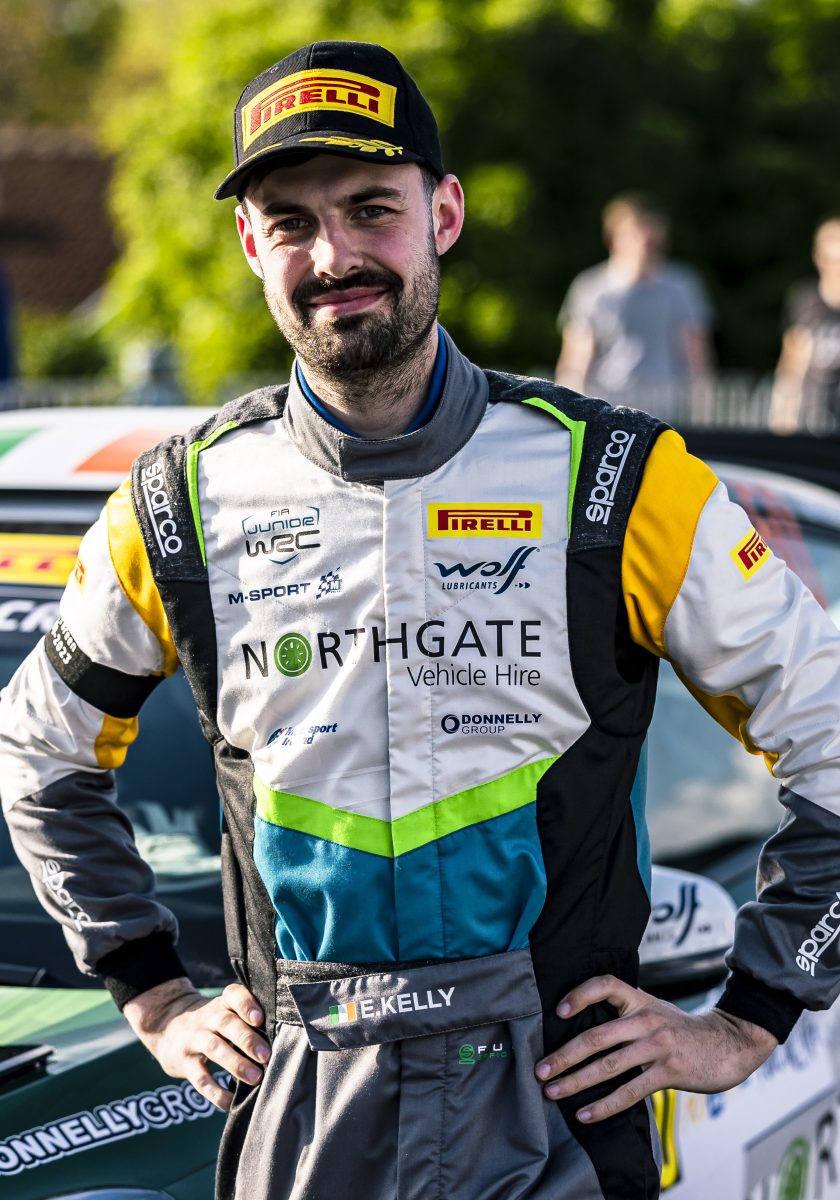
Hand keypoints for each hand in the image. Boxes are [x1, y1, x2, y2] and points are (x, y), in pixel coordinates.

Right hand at [123, 977, 270, 1110]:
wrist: (168, 1028)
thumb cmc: (213, 1022)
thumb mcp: (225, 1011)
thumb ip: (249, 1020)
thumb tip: (285, 1039)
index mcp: (222, 1003)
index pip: (233, 995)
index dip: (246, 1005)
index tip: (260, 1019)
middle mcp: (207, 1018)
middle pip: (226, 1024)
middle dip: (247, 1040)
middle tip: (266, 1056)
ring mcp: (193, 1040)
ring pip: (214, 1048)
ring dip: (235, 1063)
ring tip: (255, 1078)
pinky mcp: (184, 1064)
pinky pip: (199, 1079)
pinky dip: (215, 1092)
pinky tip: (230, 1103)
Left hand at [535, 974, 777, 1123]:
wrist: (728, 1043)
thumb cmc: (683, 1031)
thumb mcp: (655, 1010)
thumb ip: (626, 1014)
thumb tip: (584, 1028)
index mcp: (640, 999)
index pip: (605, 984)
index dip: (580, 994)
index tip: (559, 1011)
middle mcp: (646, 1019)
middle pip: (596, 1035)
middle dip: (563, 1055)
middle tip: (540, 1070)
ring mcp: (657, 1046)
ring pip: (608, 1066)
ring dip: (576, 1081)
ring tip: (553, 1092)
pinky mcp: (667, 1072)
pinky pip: (629, 1091)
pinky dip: (604, 1105)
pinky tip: (585, 1114)